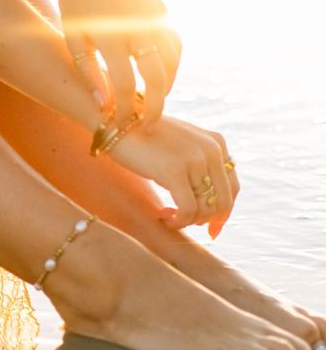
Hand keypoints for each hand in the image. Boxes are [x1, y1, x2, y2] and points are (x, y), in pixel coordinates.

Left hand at [57, 0, 181, 125]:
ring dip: (166, 86)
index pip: (123, 83)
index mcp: (110, 34)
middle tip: (148, 124)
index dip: (124, 108)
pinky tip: (159, 76)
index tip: (121, 124)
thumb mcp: (74, 39)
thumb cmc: (76, 7)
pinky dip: (172, 65)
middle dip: (155, 106)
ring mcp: (154, 17)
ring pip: (172, 62)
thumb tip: (105, 106)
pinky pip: (175, 45)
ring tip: (153, 102)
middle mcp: (137, 26)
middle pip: (156, 76)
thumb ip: (89, 73)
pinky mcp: (162, 11)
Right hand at [107, 113, 238, 236]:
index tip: (210, 228)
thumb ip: (202, 166)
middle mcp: (211, 149)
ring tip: (170, 215)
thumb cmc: (147, 138)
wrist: (117, 121)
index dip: (223, 213)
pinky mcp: (174, 170)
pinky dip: (179, 221)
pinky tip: (164, 217)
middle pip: (222, 201)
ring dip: (189, 220)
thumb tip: (214, 209)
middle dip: (205, 219)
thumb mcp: (183, 145)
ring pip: (205, 209)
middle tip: (184, 222)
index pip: (233, 188)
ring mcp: (194, 159)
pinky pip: (187, 210)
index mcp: (217, 142)